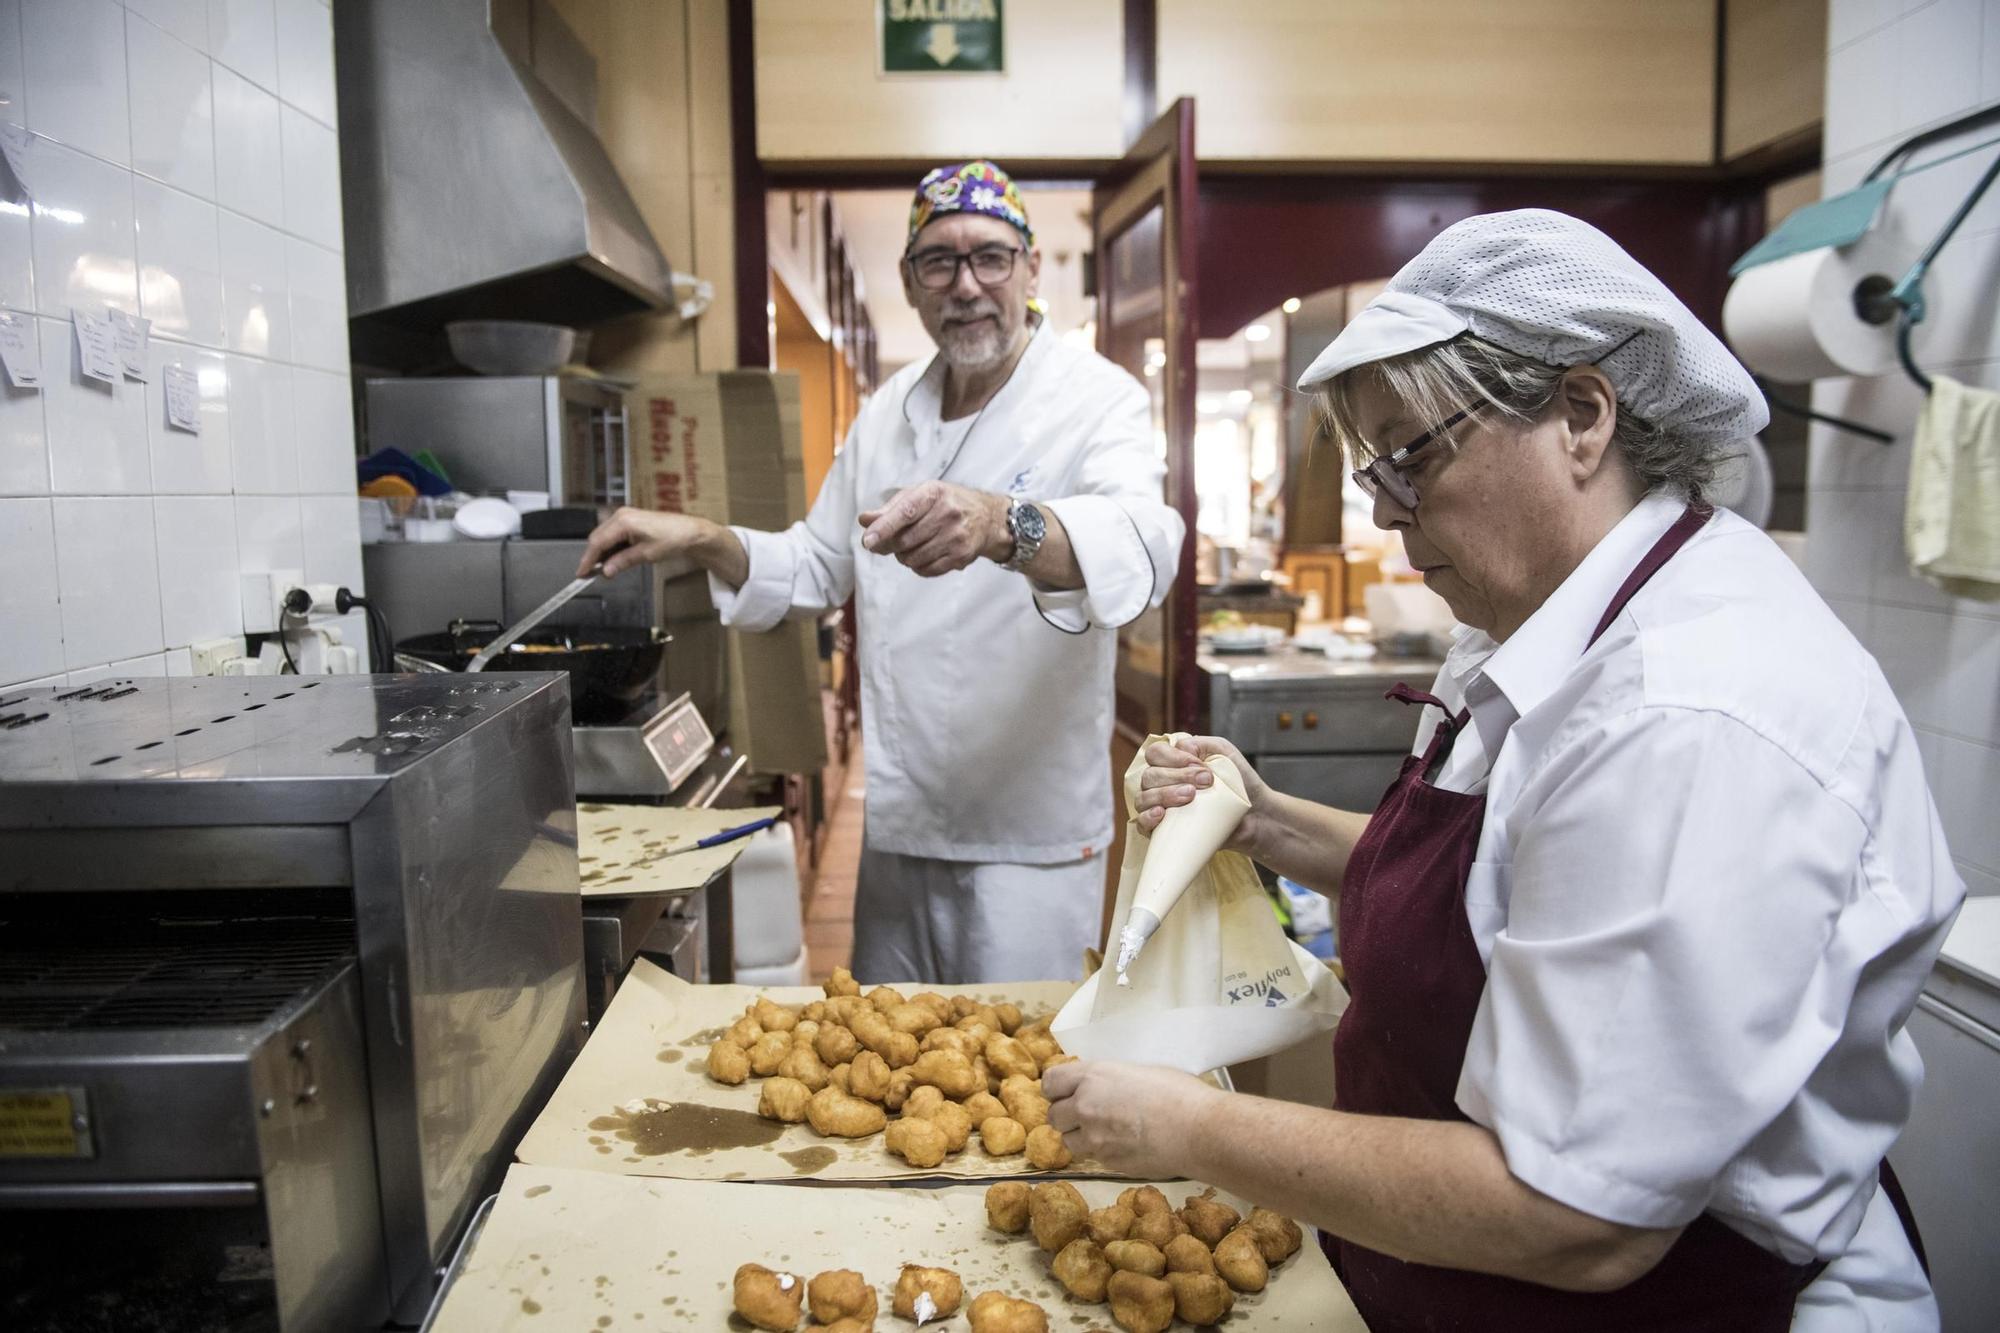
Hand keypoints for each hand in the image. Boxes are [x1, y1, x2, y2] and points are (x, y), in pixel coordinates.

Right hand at [577, 507, 711, 577]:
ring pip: (603, 536)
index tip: (581, 573)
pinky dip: (610, 547)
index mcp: (623, 521)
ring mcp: (624, 516)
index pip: (597, 542)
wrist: (689, 532)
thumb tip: (606, 571)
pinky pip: (612, 534)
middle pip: (597, 538)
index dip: (587, 560)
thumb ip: (623, 562)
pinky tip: (613, 559)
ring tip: (603, 570)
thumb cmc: (673, 538)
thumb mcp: (646, 555)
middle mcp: (621, 515)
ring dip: (601, 553)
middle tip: (589, 575)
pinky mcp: (629, 520)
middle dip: (592, 557)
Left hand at [857, 480, 1009, 576]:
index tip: (867, 541)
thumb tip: (864, 519)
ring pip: (913, 558)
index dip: (884, 527)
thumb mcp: (919, 496)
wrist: (986, 517)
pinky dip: (917, 566)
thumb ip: (890, 509)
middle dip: (889, 546)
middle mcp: (948, 513)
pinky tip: (924, 554)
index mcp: (933, 493)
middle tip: (886, 543)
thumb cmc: (944, 503)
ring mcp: (956, 536)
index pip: (905, 512)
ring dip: (903, 557)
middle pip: (905, 540)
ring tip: (911, 546)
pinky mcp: (961, 556)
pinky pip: (926, 570)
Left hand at [1043, 1060, 1221, 1179]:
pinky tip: (1126, 1145)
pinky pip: (1093, 1157)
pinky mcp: (1107, 1162)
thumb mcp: (1137, 1071)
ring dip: (1082, 1137)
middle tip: (1089, 1114)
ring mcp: (1094, 1138)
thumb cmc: (1178, 1092)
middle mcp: (1085, 1106)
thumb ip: (1108, 1080)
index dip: (1057, 1089)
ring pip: (1069, 1141)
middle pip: (1054, 1116)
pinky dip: (1103, 1153)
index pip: (1050, 1083)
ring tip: (1107, 1132)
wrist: (1197, 1130)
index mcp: (1092, 1077)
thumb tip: (1099, 1086)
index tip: (1067, 1093)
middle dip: (1067, 1116)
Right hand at [1134, 734, 1271, 850]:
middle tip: (1205, 782)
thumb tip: (1182, 748)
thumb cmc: (1240, 782)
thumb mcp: (1225, 753)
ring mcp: (1161, 806)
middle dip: (1176, 776)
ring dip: (1165, 794)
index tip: (1199, 764)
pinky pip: (1142, 823)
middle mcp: (1162, 783)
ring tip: (1191, 797)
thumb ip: (1203, 743)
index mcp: (1173, 763)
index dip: (1172, 757)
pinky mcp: (1164, 830)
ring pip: (1144, 797)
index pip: (1156, 754)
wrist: (1256, 815)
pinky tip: (1161, 814)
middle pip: (1150, 775)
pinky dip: (1147, 817)